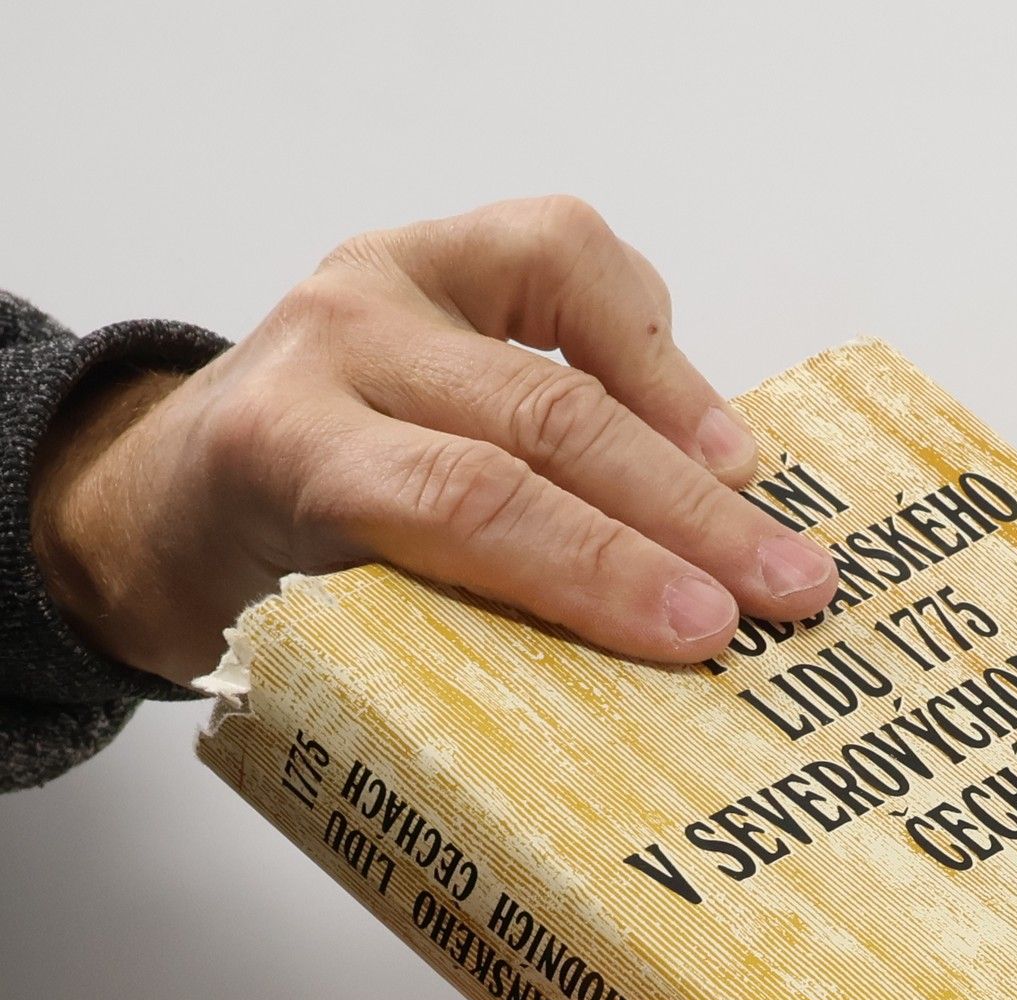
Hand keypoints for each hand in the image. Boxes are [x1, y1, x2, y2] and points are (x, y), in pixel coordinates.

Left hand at [30, 195, 838, 683]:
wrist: (189, 486)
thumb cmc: (273, 579)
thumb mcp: (332, 629)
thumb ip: (456, 635)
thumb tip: (632, 698)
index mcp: (287, 450)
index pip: (470, 501)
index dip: (600, 567)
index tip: (702, 629)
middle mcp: (333, 338)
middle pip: (544, 415)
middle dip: (686, 513)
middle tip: (787, 587)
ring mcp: (389, 275)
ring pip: (572, 313)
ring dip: (692, 423)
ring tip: (764, 504)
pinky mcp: (441, 245)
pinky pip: (569, 254)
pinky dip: (653, 338)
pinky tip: (700, 425)